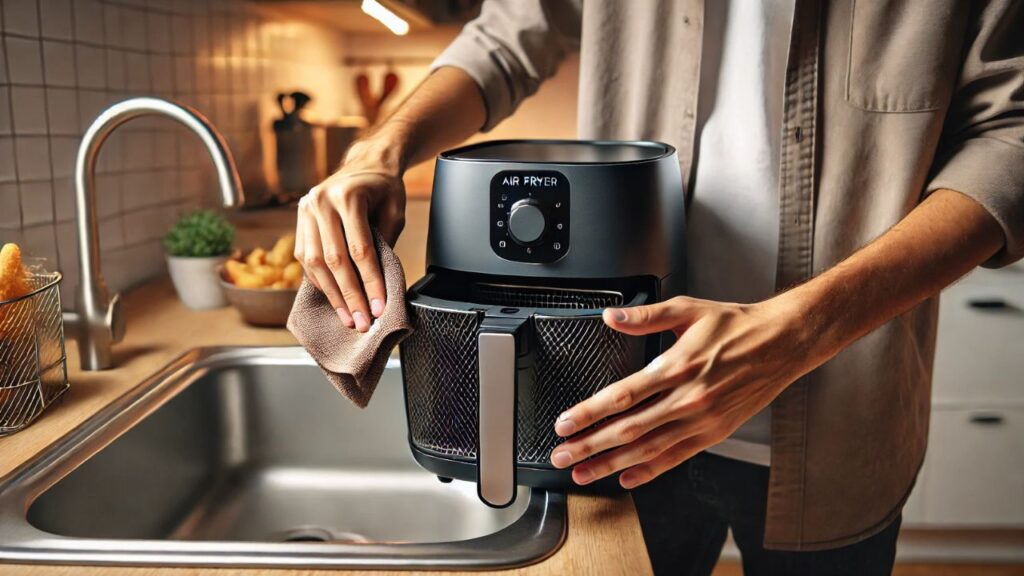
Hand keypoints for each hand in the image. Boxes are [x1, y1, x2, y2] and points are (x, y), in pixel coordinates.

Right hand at [295, 136, 406, 331]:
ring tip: (348, 318)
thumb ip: (385, 244)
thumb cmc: (384, 189)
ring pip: (314, 263)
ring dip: (332, 294)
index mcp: (348, 196)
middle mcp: (320, 201)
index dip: (370, 282)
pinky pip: (305, 258)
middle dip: (349, 296)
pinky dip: (320, 281)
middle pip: (334, 260)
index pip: (360, 250)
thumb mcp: (395, 212)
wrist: (365, 164)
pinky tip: (334, 298)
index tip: (379, 307)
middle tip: (362, 322)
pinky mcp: (299, 219)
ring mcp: (305, 210)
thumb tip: (378, 288)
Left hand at [549, 295, 820, 488]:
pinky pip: (677, 457)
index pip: (622, 396)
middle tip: (562, 456)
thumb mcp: (688, 309)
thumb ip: (645, 316)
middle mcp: (688, 399)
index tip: (564, 423)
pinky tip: (627, 478)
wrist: (782, 343)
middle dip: (590, 446)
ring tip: (584, 473)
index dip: (589, 412)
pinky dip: (650, 471)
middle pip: (629, 429)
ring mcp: (702, 420)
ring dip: (612, 464)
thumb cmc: (735, 325)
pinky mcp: (714, 433)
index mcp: (677, 366)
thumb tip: (611, 316)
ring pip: (648, 449)